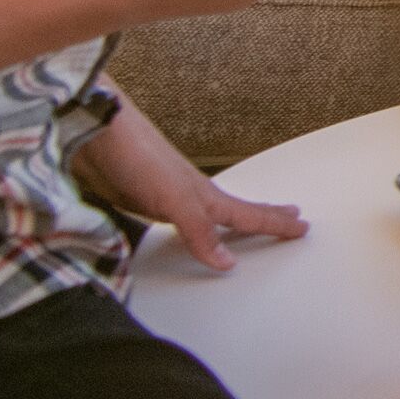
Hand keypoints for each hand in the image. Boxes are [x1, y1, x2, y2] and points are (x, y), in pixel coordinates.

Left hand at [79, 104, 304, 271]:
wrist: (97, 137)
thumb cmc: (138, 158)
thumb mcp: (176, 201)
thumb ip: (199, 232)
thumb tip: (226, 262)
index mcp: (205, 196)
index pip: (250, 215)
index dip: (276, 223)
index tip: (302, 229)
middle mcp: (192, 197)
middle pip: (239, 210)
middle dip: (268, 215)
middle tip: (292, 218)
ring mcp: (169, 198)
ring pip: (212, 215)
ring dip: (235, 221)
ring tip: (250, 224)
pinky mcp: (142, 202)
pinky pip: (182, 222)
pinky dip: (195, 228)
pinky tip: (188, 228)